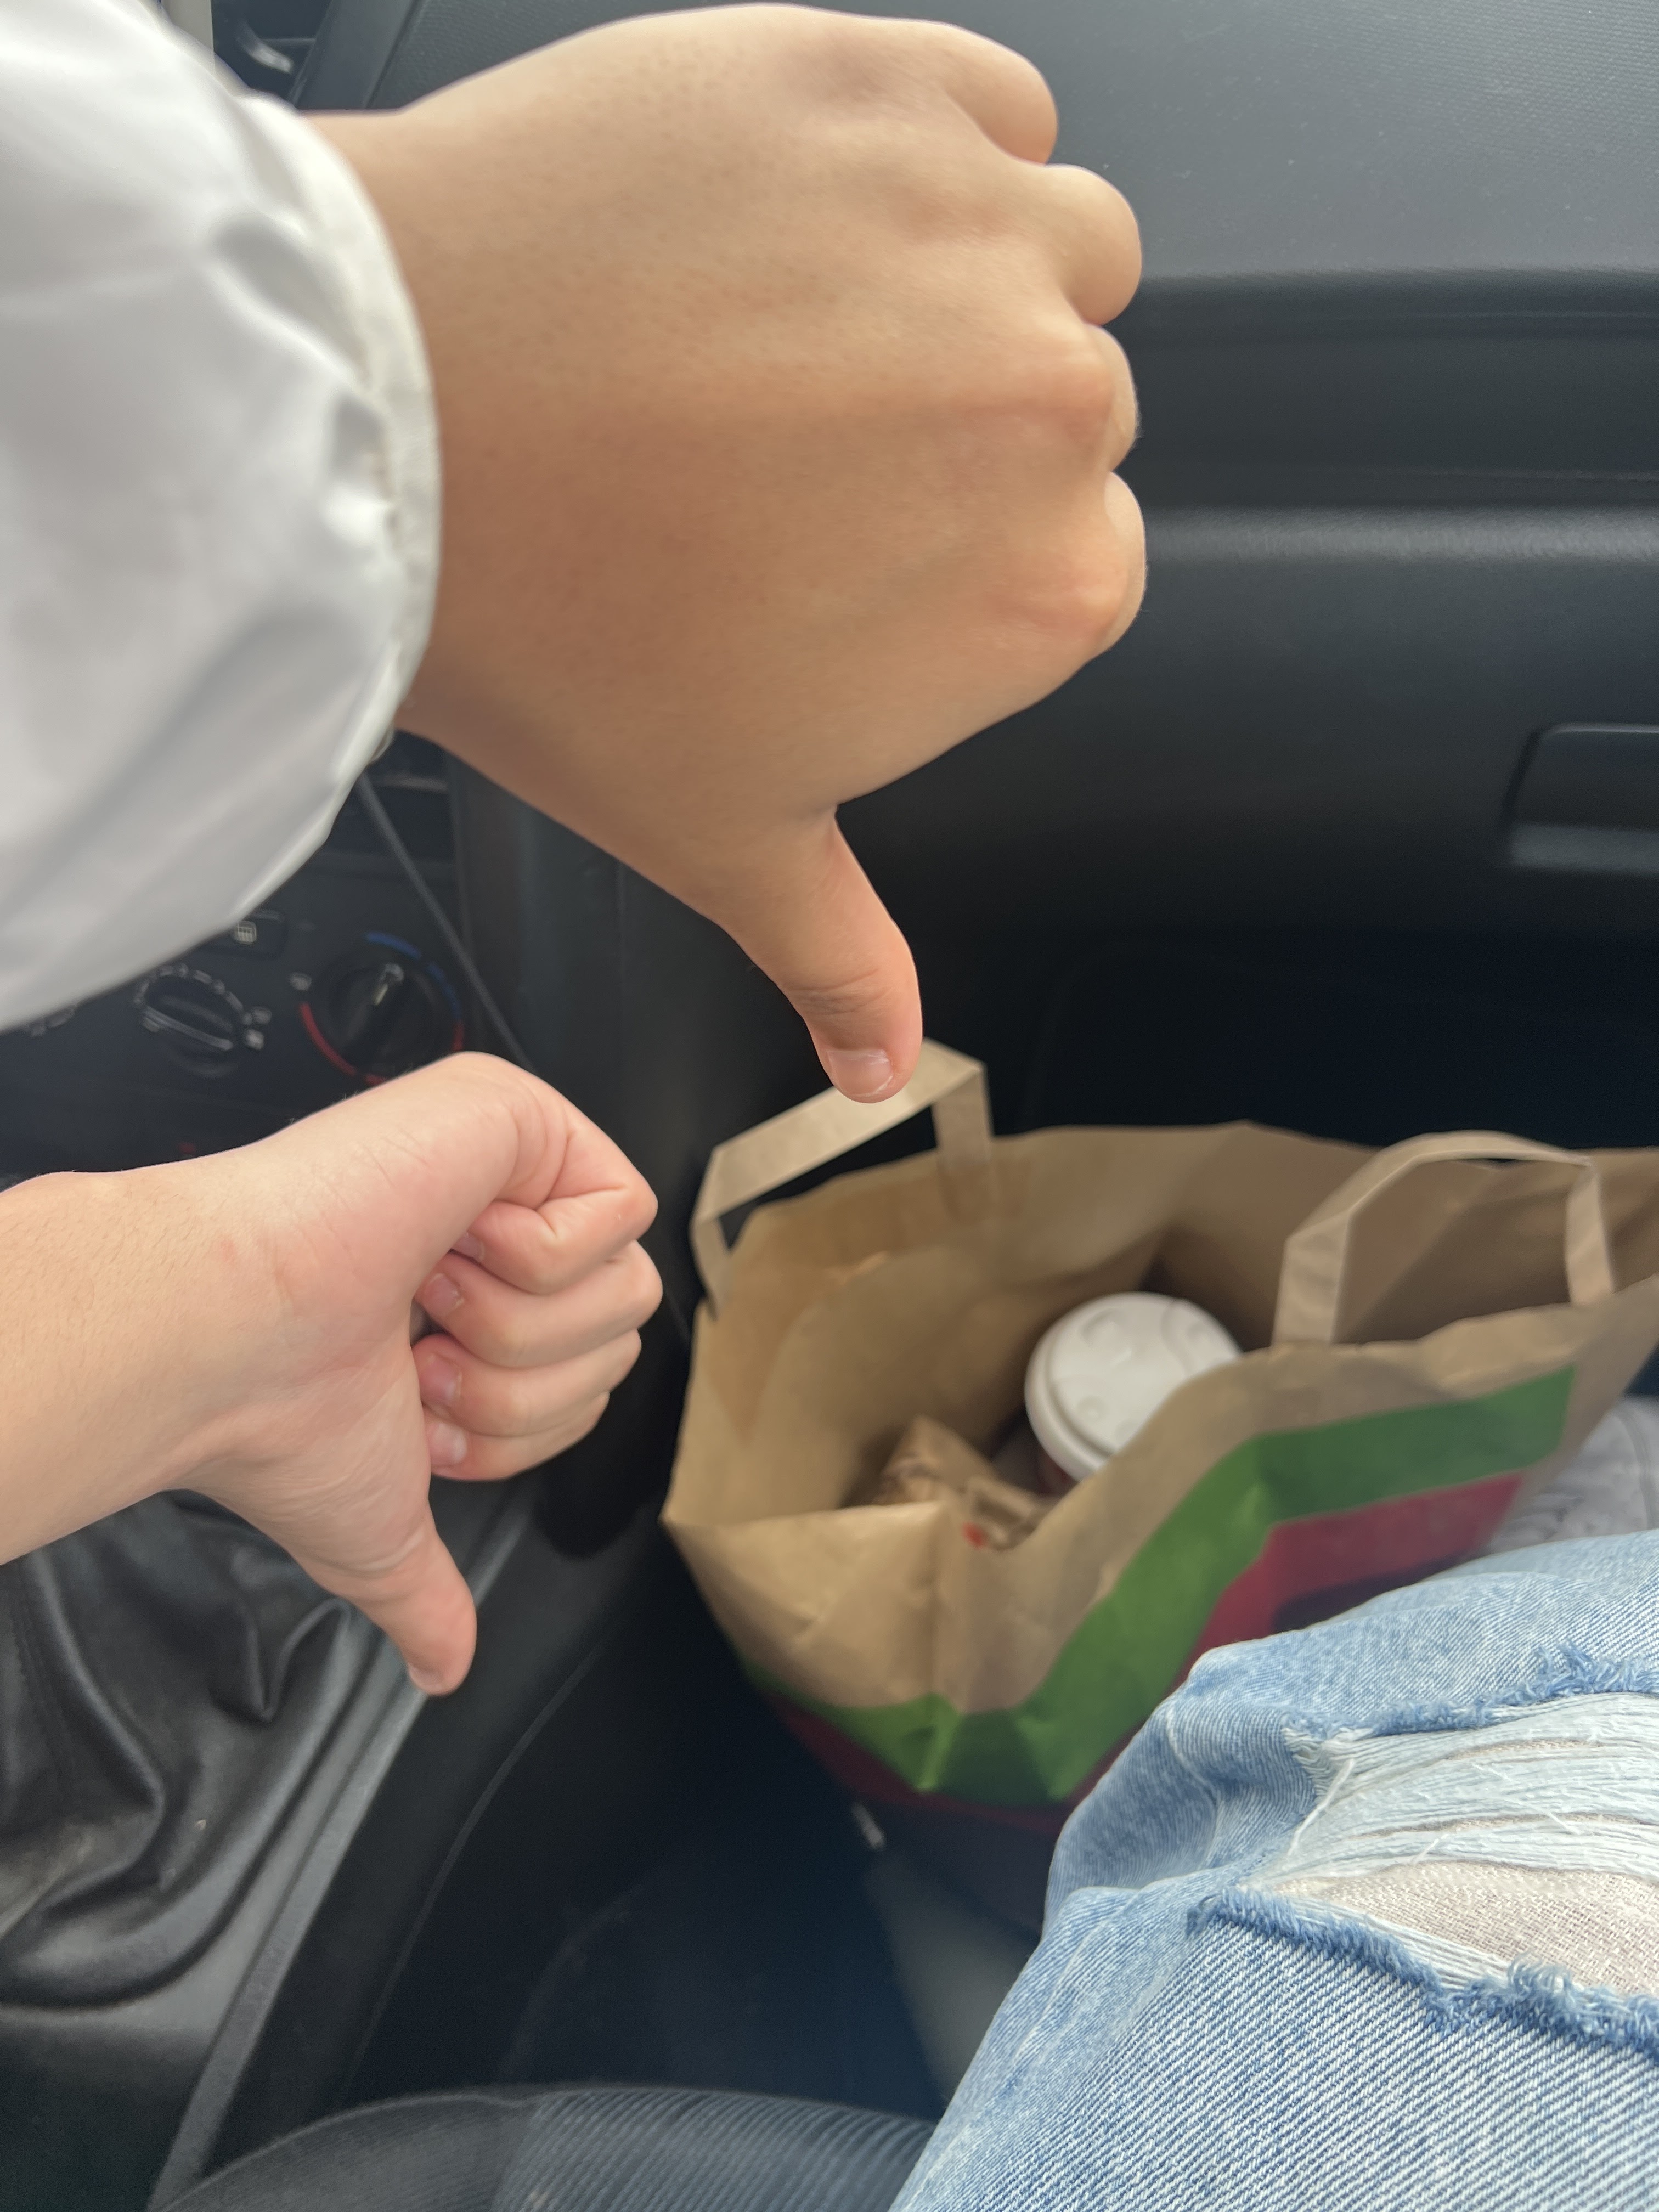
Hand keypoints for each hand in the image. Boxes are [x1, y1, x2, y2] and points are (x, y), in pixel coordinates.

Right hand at [0, 1056, 658, 1690]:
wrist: (231, 1340)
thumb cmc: (283, 1414)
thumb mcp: (378, 1524)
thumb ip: (424, 1593)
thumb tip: (443, 1669)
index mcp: (468, 1300)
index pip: (593, 1378)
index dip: (520, 1426)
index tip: (418, 1407)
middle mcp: (496, 1227)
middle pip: (625, 1335)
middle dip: (518, 1384)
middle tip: (418, 1355)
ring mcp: (511, 1164)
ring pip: (627, 1283)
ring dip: (514, 1326)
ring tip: (421, 1298)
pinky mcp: (522, 1114)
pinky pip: (616, 1216)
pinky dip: (528, 1258)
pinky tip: (438, 1241)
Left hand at [314, 6, 1143, 1101]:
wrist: (385, 438)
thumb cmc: (556, 642)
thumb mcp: (720, 840)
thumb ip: (839, 953)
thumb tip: (882, 1064)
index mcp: (1047, 591)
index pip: (1076, 554)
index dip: (953, 550)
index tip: (847, 540)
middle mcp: (1055, 402)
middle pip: (1063, 396)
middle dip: (952, 416)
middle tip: (787, 437)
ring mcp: (979, 226)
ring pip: (1049, 242)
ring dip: (957, 274)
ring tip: (794, 321)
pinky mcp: (886, 79)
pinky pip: (985, 109)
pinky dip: (916, 146)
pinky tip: (788, 216)